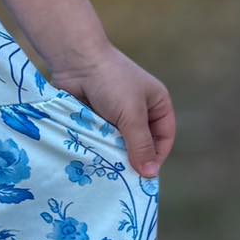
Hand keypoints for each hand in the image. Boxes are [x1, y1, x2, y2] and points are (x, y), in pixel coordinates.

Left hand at [45, 43, 174, 179]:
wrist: (76, 60)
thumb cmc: (111, 82)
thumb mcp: (132, 114)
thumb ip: (140, 144)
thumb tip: (150, 175)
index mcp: (157, 104)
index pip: (164, 138)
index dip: (156, 157)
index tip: (143, 176)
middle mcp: (139, 110)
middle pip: (141, 143)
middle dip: (133, 158)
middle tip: (124, 178)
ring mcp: (116, 114)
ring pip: (119, 143)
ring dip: (113, 154)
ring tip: (107, 171)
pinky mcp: (96, 117)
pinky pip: (100, 139)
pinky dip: (98, 147)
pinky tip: (93, 159)